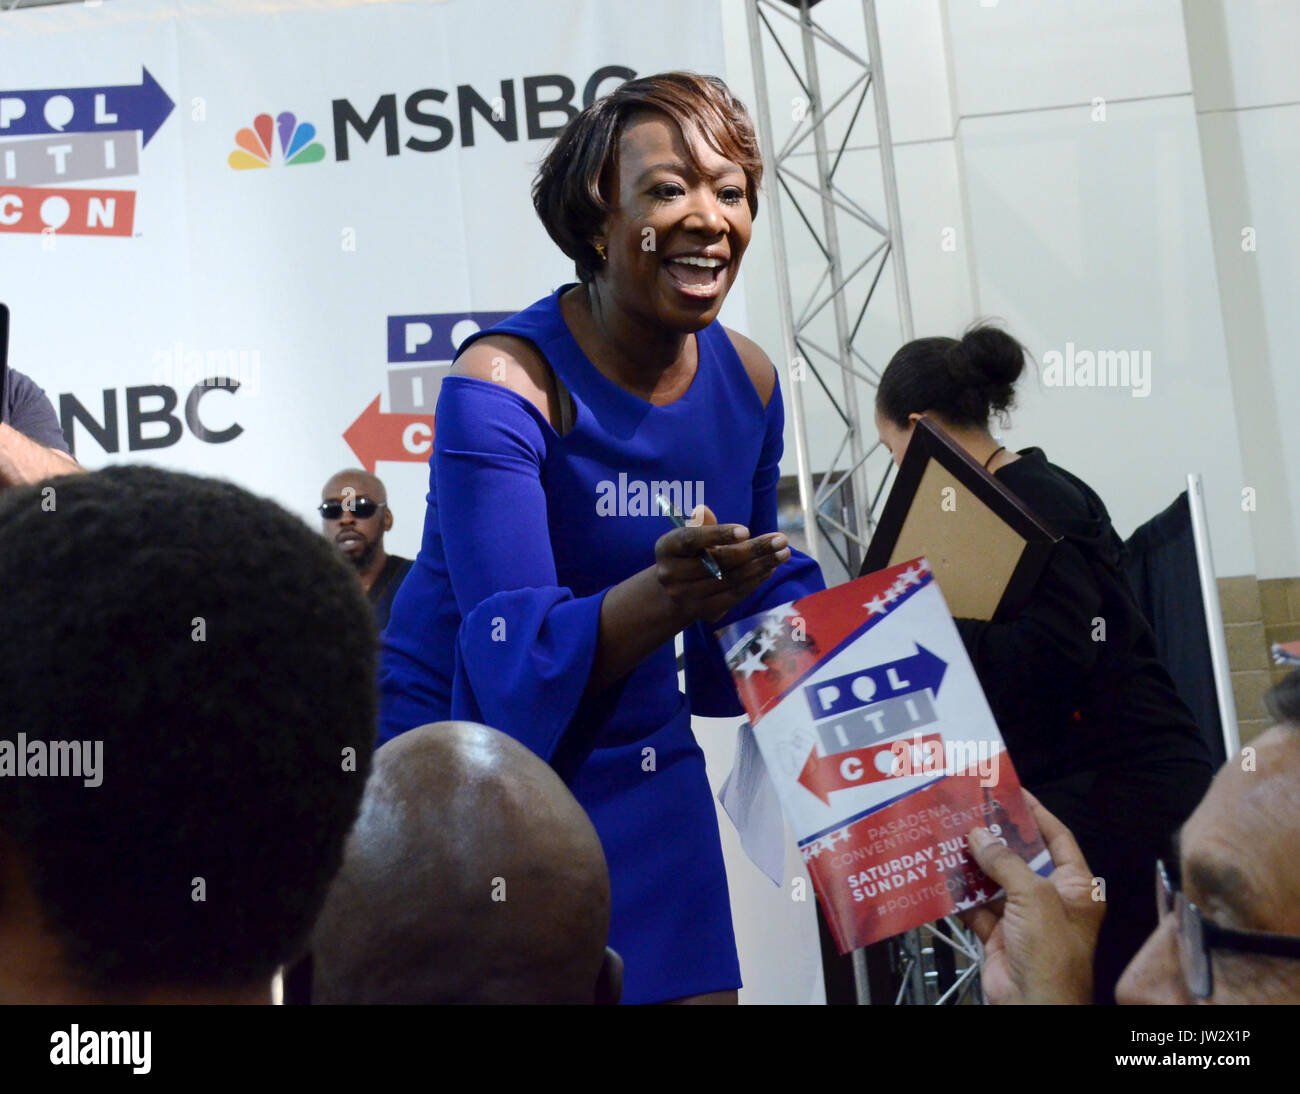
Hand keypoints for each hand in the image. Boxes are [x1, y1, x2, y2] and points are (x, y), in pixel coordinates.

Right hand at [653, 504, 789, 623]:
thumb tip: (702, 510)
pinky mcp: (703, 611)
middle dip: (754, 549)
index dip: (718, 534)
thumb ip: (701, 524)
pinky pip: (735, 595)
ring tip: (783, 553)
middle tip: (781, 539)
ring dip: (761, 566)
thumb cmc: (690, 553)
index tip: (746, 530)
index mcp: (666, 547)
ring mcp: (686, 596)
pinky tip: (770, 569)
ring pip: (730, 579)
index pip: (691, 539)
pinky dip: (755, 581)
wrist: (675, 589)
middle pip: (718, 561)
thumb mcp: (691, 535)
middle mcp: (671, 574)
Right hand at [959, 791, 1103, 1004]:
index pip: (1057, 838)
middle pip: (1021, 857)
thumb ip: (1005, 862)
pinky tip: (944, 874)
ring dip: (973, 863)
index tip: (1012, 792)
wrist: (1033, 1007)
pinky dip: (960, 893)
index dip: (1035, 814)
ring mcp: (1023, 917)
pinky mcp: (998, 933)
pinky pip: (976, 905)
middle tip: (972, 810)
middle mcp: (1051, 899)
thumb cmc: (1052, 956)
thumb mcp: (1034, 897)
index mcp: (1075, 888)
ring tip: (950, 836)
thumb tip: (980, 834)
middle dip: (996, 837)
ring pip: (994, 880)